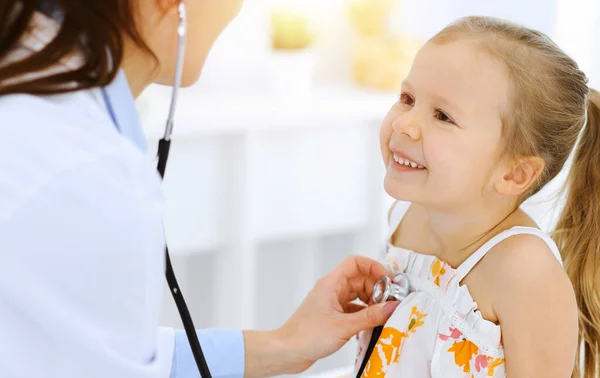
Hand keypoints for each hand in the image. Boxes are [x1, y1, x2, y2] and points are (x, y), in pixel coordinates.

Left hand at [275, 255, 399, 373]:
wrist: (288, 352)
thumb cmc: (306, 336)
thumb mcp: (343, 326)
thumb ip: (370, 317)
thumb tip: (392, 307)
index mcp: (331, 283)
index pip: (355, 263)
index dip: (374, 267)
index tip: (389, 281)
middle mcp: (332, 289)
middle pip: (360, 279)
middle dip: (377, 288)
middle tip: (389, 303)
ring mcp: (332, 301)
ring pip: (358, 294)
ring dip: (371, 302)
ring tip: (381, 315)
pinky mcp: (333, 315)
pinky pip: (354, 308)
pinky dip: (364, 314)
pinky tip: (370, 324)